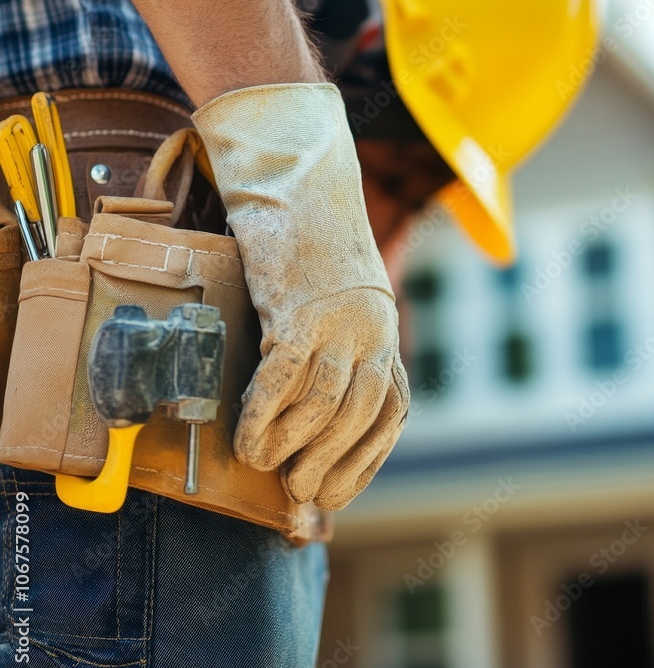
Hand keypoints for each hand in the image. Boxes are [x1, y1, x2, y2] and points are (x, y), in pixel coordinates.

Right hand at [192, 83, 408, 509]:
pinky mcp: (300, 305)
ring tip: (270, 471)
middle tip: (300, 493)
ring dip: (298, 449)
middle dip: (334, 466)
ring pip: (328, 404)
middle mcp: (373, 327)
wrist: (297, 174)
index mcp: (385, 329)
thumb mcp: (339, 296)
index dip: (368, 460)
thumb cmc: (308, 240)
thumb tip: (310, 403)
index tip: (339, 492)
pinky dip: (265, 417)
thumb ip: (336, 342)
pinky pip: (284, 377)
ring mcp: (340, 317)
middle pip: (364, 416)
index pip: (393, 412)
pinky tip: (247, 443)